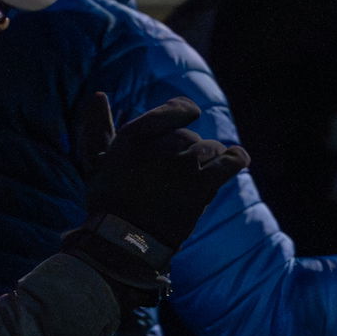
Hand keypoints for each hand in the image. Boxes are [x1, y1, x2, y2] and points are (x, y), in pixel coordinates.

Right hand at [80, 93, 248, 250]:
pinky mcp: (200, 185)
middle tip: (176, 173)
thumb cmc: (109, 202)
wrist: (124, 241)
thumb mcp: (98, 160)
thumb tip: (99, 94)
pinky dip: (236, 159)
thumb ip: (98, 125)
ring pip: (210, 149)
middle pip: (192, 135)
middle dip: (189, 150)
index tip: (187, 117)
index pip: (177, 109)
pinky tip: (238, 158)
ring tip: (196, 177)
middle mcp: (160, 145)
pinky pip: (230, 163)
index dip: (185, 113)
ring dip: (208, 161)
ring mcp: (183, 164)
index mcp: (134, 135)